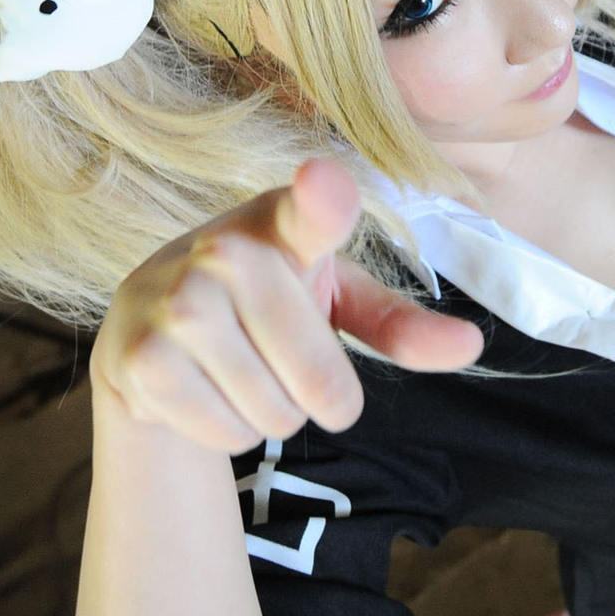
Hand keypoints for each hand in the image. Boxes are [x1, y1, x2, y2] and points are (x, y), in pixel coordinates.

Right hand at [91, 156, 483, 452]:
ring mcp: (176, 300)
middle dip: (314, 397)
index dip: (322, 198)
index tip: (322, 183)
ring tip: (239, 371)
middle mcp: (226, 249)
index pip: (312, 209)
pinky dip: (228, 432)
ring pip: (273, 413)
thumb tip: (475, 347)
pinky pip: (226, 432)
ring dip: (269, 415)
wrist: (150, 329)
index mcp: (285, 223)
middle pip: (321, 381)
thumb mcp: (334, 300)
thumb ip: (399, 324)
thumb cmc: (264, 305)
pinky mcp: (140, 353)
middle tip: (281, 362)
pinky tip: (203, 389)